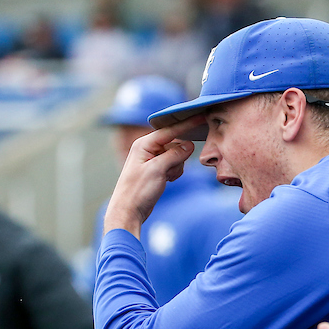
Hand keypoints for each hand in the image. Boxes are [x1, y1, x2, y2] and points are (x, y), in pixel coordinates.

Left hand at [103, 115, 204, 238]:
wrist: (128, 211)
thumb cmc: (138, 191)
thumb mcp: (158, 170)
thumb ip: (175, 155)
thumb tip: (189, 145)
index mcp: (143, 144)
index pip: (169, 130)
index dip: (186, 124)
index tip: (200, 117)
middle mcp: (147, 149)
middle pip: (175, 144)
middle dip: (179, 157)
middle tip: (170, 170)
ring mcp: (152, 159)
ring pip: (176, 156)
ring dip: (177, 167)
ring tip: (166, 178)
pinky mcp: (156, 170)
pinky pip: (173, 165)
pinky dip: (174, 172)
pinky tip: (168, 181)